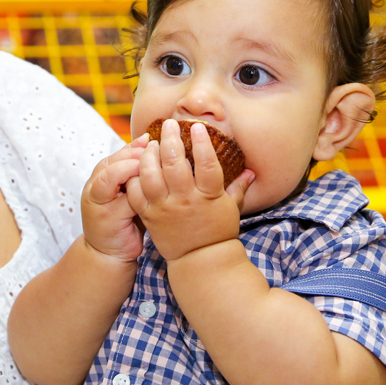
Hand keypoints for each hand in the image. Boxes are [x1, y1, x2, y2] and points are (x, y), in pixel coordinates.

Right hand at [81, 135, 148, 263]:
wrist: (109, 254)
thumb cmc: (124, 220)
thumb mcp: (129, 192)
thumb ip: (136, 172)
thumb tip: (152, 142)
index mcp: (101, 176)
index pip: (118, 154)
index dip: (136, 146)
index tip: (155, 142)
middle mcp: (95, 186)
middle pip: (112, 161)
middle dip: (134, 155)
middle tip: (157, 153)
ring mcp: (98, 202)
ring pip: (111, 176)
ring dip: (131, 169)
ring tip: (154, 170)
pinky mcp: (107, 218)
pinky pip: (124, 200)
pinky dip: (138, 193)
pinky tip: (155, 193)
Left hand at [126, 119, 253, 260]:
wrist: (200, 260)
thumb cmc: (218, 231)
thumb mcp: (231, 207)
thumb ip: (239, 186)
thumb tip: (251, 170)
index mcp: (208, 196)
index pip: (206, 164)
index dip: (202, 143)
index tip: (197, 127)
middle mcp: (184, 201)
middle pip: (174, 164)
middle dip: (170, 139)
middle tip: (170, 124)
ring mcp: (164, 208)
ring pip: (150, 175)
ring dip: (149, 155)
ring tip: (152, 143)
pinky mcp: (148, 216)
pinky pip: (135, 193)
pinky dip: (134, 177)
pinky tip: (138, 165)